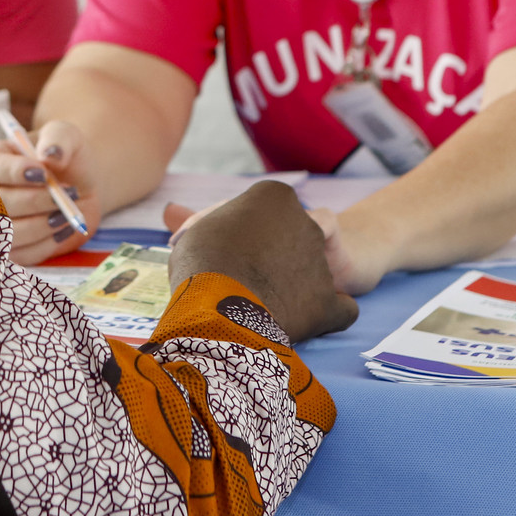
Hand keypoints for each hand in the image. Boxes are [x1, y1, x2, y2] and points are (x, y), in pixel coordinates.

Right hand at [0, 119, 101, 264]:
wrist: (76, 187)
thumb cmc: (64, 157)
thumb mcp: (65, 136)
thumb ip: (58, 139)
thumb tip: (50, 155)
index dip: (14, 172)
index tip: (43, 174)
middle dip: (35, 201)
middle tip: (67, 194)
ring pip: (9, 234)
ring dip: (42, 225)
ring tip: (67, 213)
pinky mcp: (10, 251)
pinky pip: (24, 255)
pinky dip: (47, 244)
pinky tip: (64, 228)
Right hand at [167, 183, 358, 340]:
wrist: (219, 307)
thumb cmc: (199, 262)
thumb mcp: (195, 232)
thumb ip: (200, 225)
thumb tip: (175, 216)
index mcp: (274, 196)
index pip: (262, 214)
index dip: (239, 236)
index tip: (221, 257)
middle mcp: (305, 222)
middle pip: (287, 242)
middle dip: (269, 260)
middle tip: (239, 283)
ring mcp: (320, 262)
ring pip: (311, 273)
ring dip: (293, 287)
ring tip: (261, 308)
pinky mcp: (328, 301)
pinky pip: (340, 307)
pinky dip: (328, 313)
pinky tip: (310, 319)